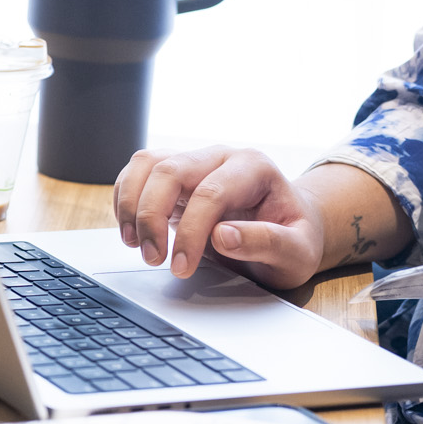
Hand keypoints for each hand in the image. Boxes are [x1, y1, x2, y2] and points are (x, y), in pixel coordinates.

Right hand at [111, 146, 327, 287]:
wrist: (290, 228)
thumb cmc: (294, 239)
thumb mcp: (297, 252)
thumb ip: (267, 243)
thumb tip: (222, 236)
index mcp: (255, 168)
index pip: (210, 193)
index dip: (190, 232)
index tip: (181, 267)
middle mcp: (221, 156)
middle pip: (170, 170)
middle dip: (151, 216)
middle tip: (153, 258)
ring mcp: (196, 161)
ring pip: (147, 164)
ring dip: (131, 204)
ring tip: (134, 244)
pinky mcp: (176, 174)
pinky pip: (139, 172)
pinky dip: (125, 197)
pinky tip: (131, 230)